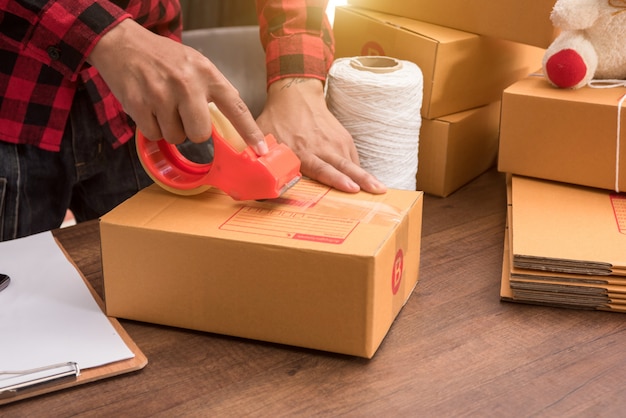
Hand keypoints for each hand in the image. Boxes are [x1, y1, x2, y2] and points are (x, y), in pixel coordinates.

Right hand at [87, 19, 267, 154]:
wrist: (123, 43)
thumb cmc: (163, 58)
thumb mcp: (196, 63)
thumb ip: (215, 89)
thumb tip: (234, 118)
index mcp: (206, 73)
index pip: (235, 107)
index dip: (249, 131)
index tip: (261, 149)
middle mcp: (187, 83)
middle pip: (200, 134)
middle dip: (192, 132)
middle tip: (182, 115)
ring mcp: (161, 94)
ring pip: (176, 138)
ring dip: (170, 129)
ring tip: (162, 106)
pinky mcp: (139, 104)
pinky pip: (153, 135)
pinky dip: (151, 127)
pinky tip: (148, 107)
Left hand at [256, 77, 385, 193]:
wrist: (296, 94)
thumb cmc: (278, 119)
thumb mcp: (264, 137)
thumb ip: (260, 158)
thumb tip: (251, 181)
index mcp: (303, 150)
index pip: (323, 168)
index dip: (337, 179)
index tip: (351, 188)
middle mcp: (322, 147)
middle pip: (345, 166)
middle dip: (362, 180)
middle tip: (378, 191)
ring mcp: (335, 141)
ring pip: (353, 162)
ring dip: (366, 176)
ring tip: (380, 189)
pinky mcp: (342, 137)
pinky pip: (353, 156)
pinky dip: (359, 169)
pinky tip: (366, 180)